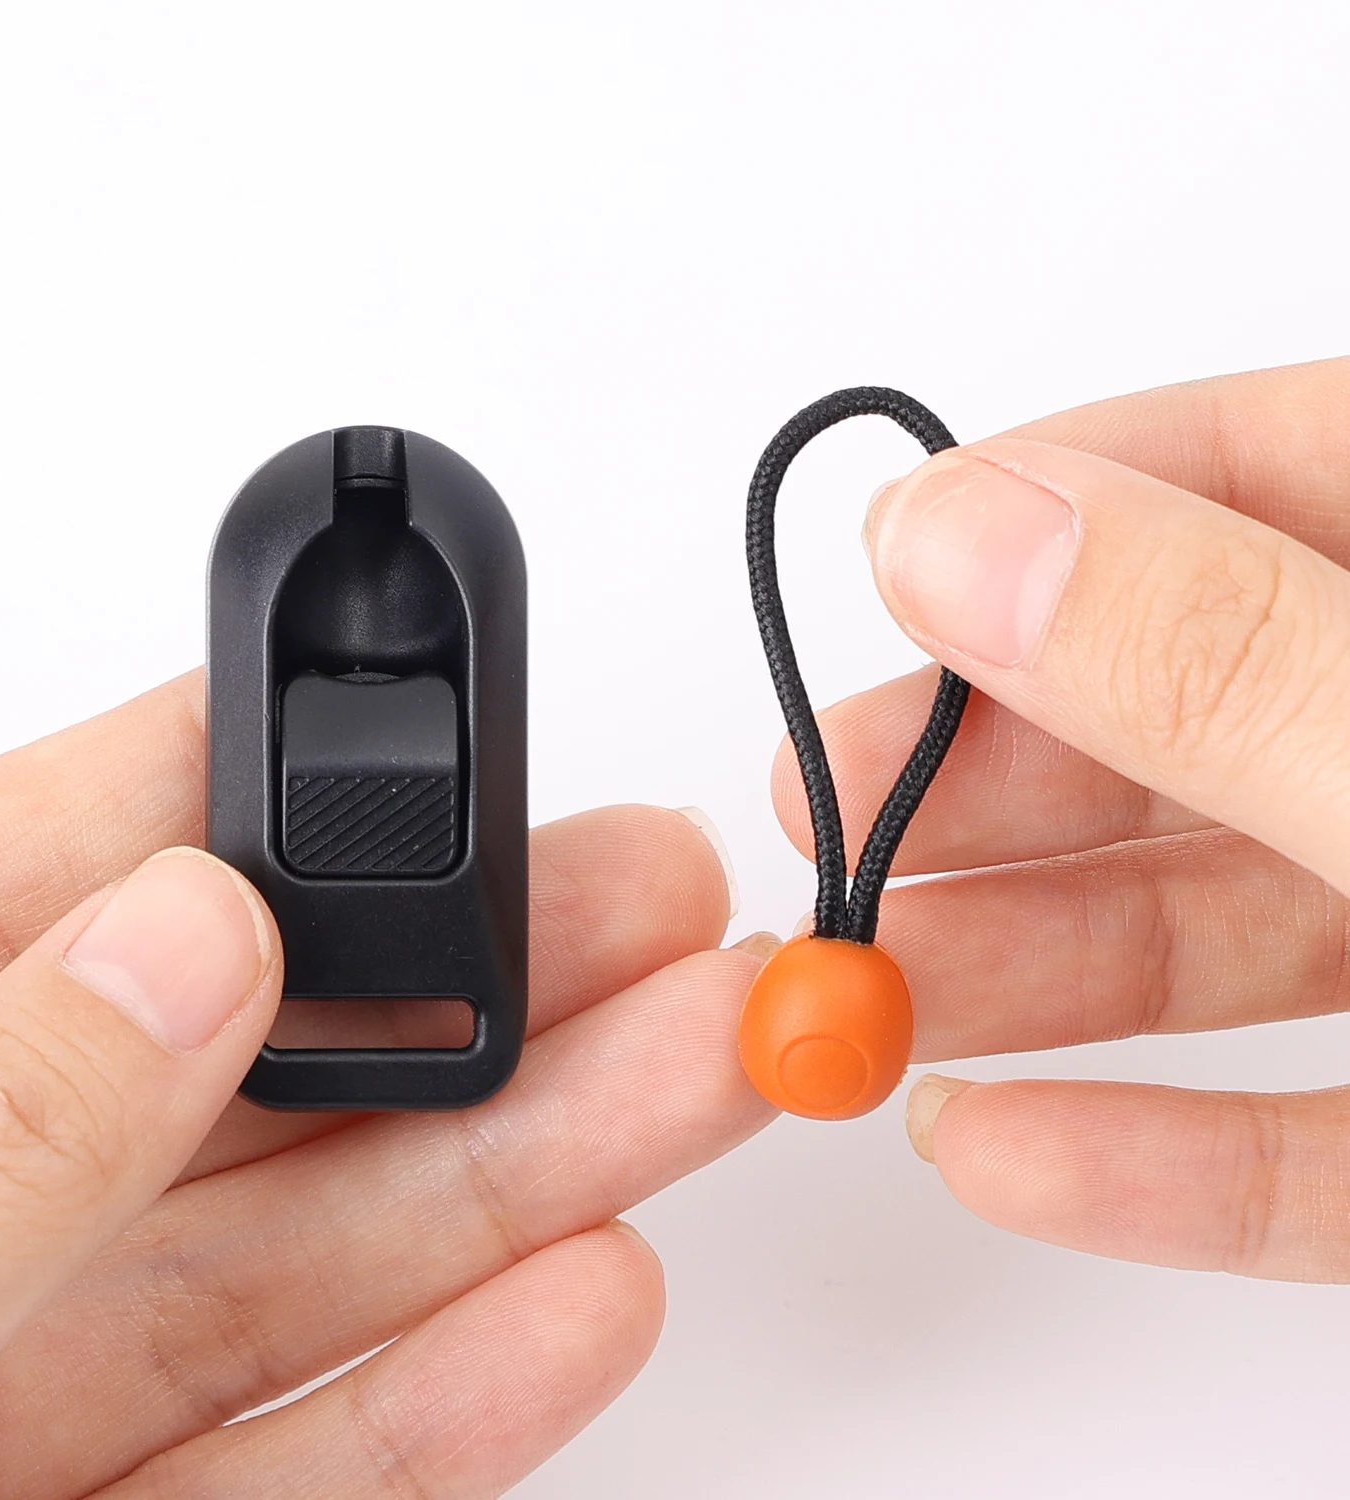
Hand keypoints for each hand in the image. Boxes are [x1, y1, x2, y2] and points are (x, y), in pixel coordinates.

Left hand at [0, 673, 772, 1497]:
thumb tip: (189, 932)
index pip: (25, 876)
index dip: (249, 792)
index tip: (434, 748)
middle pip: (225, 1065)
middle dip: (463, 984)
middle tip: (646, 912)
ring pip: (293, 1258)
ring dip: (512, 1170)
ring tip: (689, 1073)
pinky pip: (287, 1468)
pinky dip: (441, 1398)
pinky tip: (583, 1296)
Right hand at [775, 356, 1349, 1281]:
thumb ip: (1226, 659)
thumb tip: (968, 535)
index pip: (1285, 462)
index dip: (1070, 497)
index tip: (897, 561)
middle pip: (1219, 708)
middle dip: (999, 771)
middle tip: (834, 814)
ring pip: (1244, 924)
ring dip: (1033, 964)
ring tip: (862, 991)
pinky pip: (1322, 1136)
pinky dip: (1161, 1151)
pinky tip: (1004, 1147)